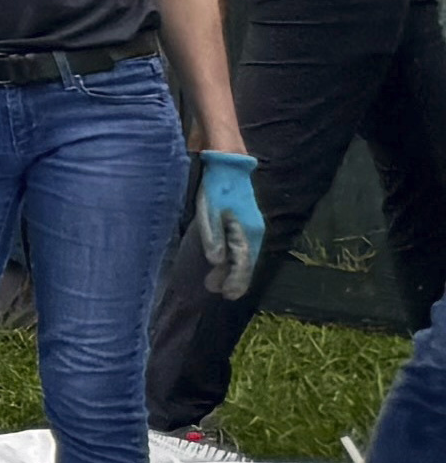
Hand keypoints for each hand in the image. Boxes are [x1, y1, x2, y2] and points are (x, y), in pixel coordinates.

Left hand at [195, 150, 265, 299]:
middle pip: (246, 262)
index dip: (236, 280)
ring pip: (244, 255)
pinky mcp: (245, 223)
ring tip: (217, 284)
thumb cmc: (217, 189)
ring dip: (232, 270)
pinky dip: (234, 258)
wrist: (228, 166)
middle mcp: (254, 232)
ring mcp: (252, 227)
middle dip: (234, 279)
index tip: (227, 295)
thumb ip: (212, 237)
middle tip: (221, 293)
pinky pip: (242, 247)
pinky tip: (223, 263)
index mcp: (247, 232)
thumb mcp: (209, 212)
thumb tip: (215, 261)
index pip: (244, 263)